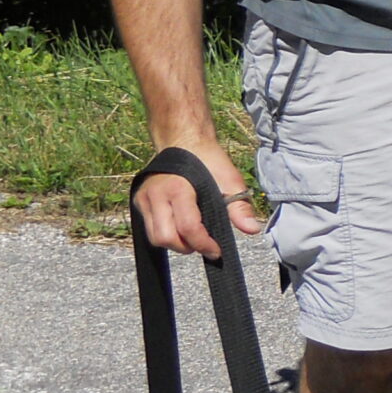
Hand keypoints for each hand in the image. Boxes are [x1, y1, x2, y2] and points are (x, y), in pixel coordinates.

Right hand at [133, 144, 262, 259]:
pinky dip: (166, 234)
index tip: (216, 250)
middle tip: (203, 244)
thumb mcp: (230, 180)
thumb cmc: (209, 161)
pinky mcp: (139, 201)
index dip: (203, 244)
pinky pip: (149, 229)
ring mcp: (144, 198)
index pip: (188, 227)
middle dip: (187, 247)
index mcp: (178, 188)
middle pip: (166, 238)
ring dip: (175, 243)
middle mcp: (156, 194)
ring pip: (155, 237)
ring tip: (192, 236)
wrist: (186, 142)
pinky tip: (180, 228)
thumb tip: (252, 229)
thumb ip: (239, 207)